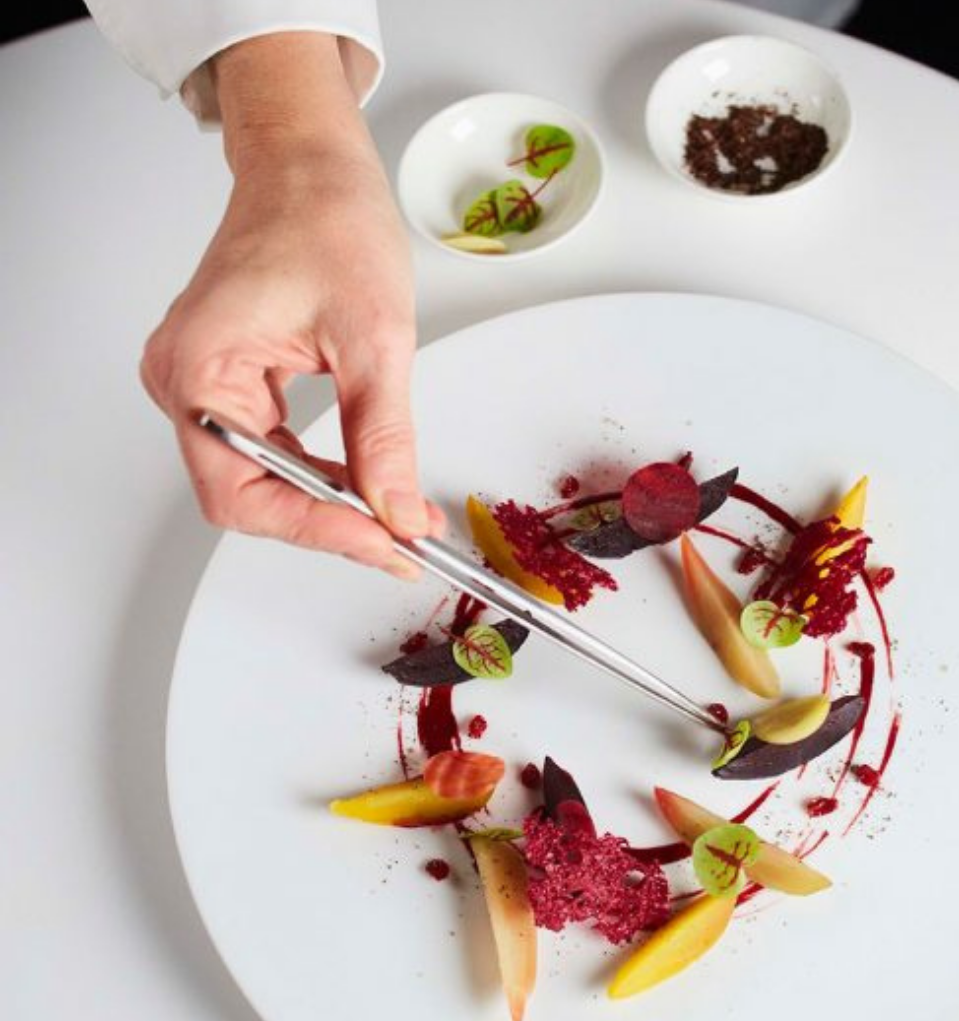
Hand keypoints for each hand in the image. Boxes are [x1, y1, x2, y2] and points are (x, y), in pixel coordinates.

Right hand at [140, 33, 442, 577]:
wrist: (311, 167)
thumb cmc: (326, 217)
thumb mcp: (373, 337)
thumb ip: (382, 435)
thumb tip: (396, 510)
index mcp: (199, 370)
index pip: (244, 492)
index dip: (318, 530)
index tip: (385, 545)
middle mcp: (187, 384)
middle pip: (250, 496)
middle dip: (331, 524)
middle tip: (401, 542)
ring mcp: (207, 386)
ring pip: (263, 482)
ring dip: (331, 505)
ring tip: (397, 519)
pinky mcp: (234, 383)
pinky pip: (272, 453)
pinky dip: (322, 474)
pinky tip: (366, 482)